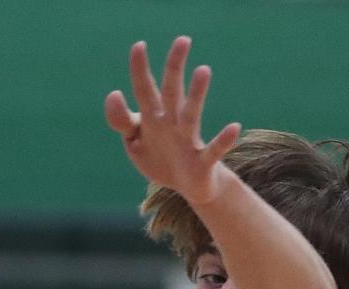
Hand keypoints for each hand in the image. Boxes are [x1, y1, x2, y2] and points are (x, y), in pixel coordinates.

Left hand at [104, 36, 240, 205]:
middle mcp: (172, 124)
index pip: (144, 90)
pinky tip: (234, 127)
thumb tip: (114, 93)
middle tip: (182, 40)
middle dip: (174, 68)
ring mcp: (188, 141)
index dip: (140, 70)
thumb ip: (121, 120)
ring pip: (191, 115)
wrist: (188, 188)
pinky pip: (213, 150)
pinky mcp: (202, 162)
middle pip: (171, 92)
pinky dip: (223, 140)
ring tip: (203, 70)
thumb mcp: (135, 141)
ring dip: (196, 95)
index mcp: (154, 118)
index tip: (139, 46)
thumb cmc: (161, 158)